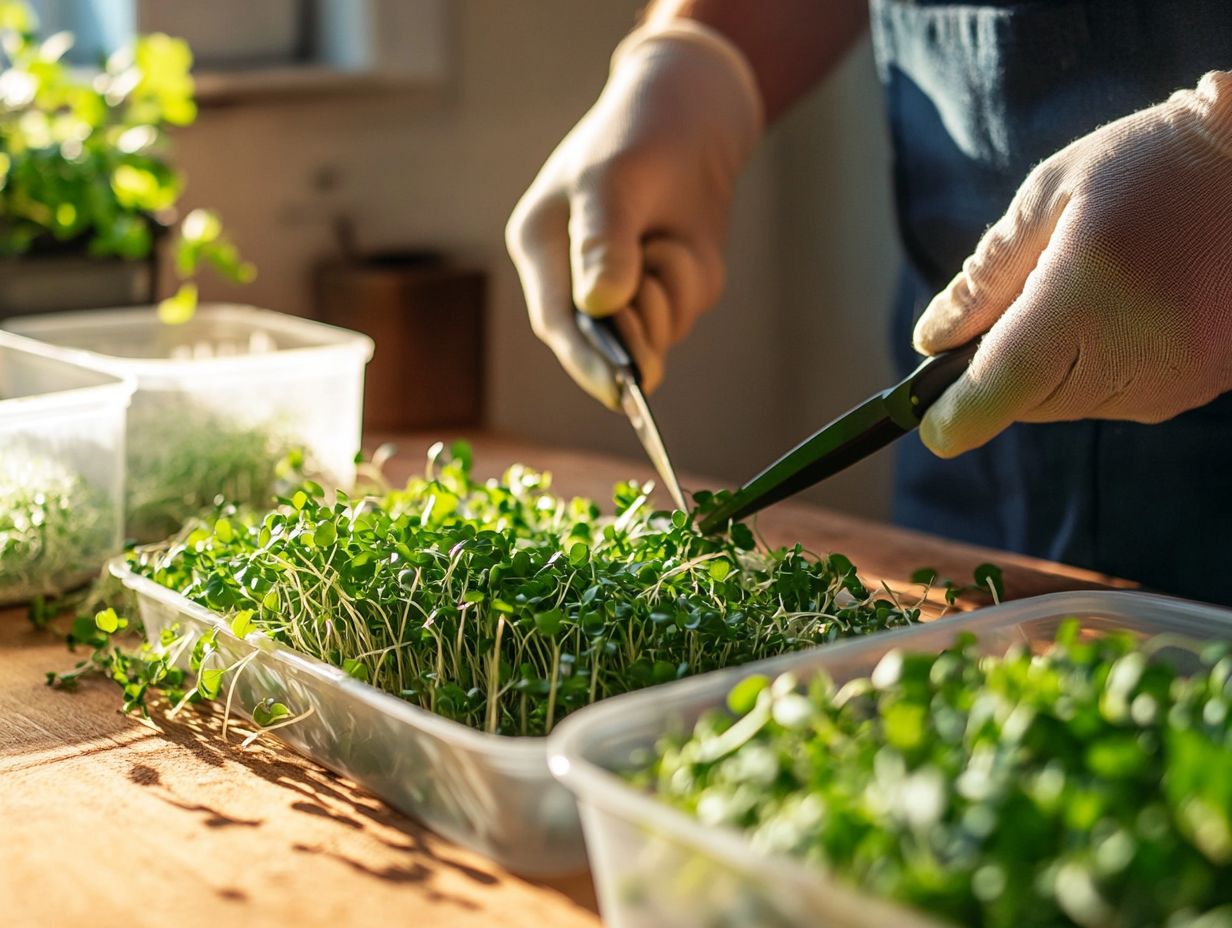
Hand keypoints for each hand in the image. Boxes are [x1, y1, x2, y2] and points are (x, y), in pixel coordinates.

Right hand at [505, 21, 760, 407]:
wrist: (693, 114)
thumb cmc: (638, 133)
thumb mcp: (613, 177)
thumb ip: (603, 240)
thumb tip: (602, 304)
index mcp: (542, 250)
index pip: (559, 323)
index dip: (589, 362)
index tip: (622, 389)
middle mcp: (576, 280)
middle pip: (606, 343)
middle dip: (642, 321)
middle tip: (658, 270)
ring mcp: (623, 289)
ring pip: (655, 332)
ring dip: (673, 289)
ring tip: (666, 236)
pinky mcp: (664, 290)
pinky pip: (685, 311)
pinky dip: (692, 280)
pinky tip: (681, 240)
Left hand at [914, 71, 1231, 457]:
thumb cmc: (1149, 163)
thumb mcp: (1049, 197)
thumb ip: (984, 277)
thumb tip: (931, 342)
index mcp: (1086, 297)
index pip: (998, 390)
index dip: (953, 415)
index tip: (927, 426)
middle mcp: (1135, 351)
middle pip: (1028, 403)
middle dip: (1005, 369)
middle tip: (1029, 298)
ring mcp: (1177, 376)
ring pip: (1073, 404)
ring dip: (1056, 369)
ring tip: (1091, 290)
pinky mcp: (1205, 382)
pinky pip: (1123, 399)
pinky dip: (1103, 368)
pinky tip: (1127, 308)